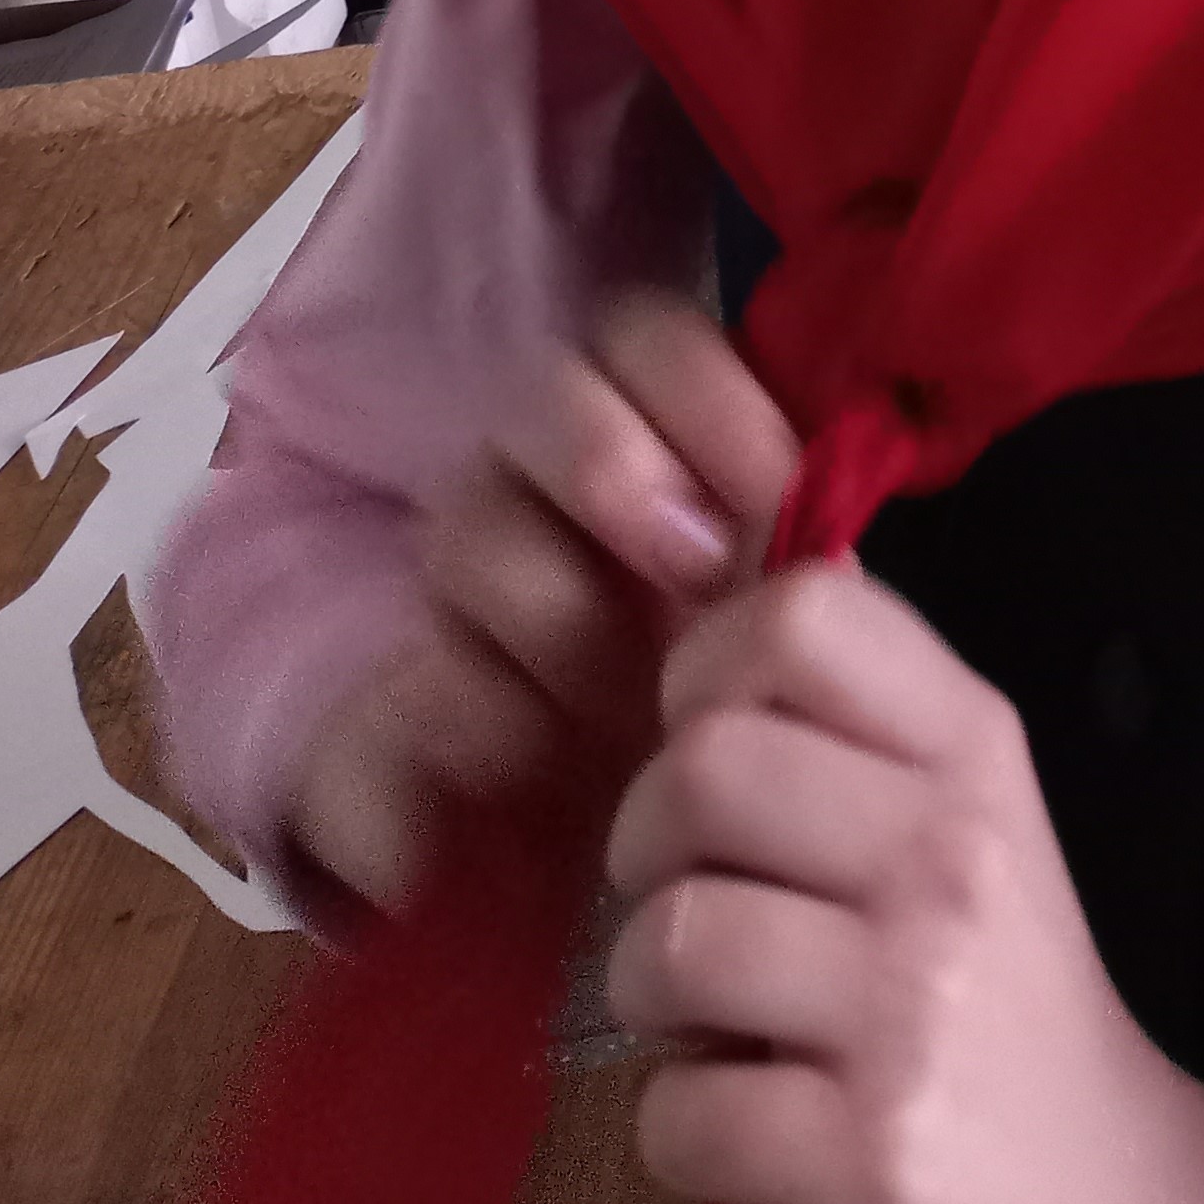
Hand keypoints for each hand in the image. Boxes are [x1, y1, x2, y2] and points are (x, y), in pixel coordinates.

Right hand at [285, 291, 797, 913]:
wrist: (596, 868)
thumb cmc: (707, 722)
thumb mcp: (762, 637)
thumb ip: (784, 564)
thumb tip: (819, 545)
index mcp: (638, 451)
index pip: (642, 335)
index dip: (706, 392)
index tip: (776, 494)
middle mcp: (531, 496)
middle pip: (543, 397)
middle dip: (616, 467)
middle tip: (694, 569)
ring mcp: (450, 606)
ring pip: (466, 531)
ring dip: (559, 608)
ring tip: (622, 699)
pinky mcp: (384, 729)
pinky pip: (390, 699)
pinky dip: (467, 723)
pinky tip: (527, 758)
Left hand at [609, 567, 1203, 1203]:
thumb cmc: (1004, 1002)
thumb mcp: (969, 820)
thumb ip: (858, 719)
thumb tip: (734, 578)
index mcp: (972, 750)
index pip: (801, 613)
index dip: (706, 666)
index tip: (712, 742)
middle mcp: (949, 856)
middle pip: (702, 768)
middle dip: (645, 845)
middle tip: (690, 899)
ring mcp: (912, 1008)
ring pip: (673, 937)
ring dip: (649, 995)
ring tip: (706, 1019)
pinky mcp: (868, 1154)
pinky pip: (678, 1111)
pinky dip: (681, 1130)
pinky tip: (742, 1125)